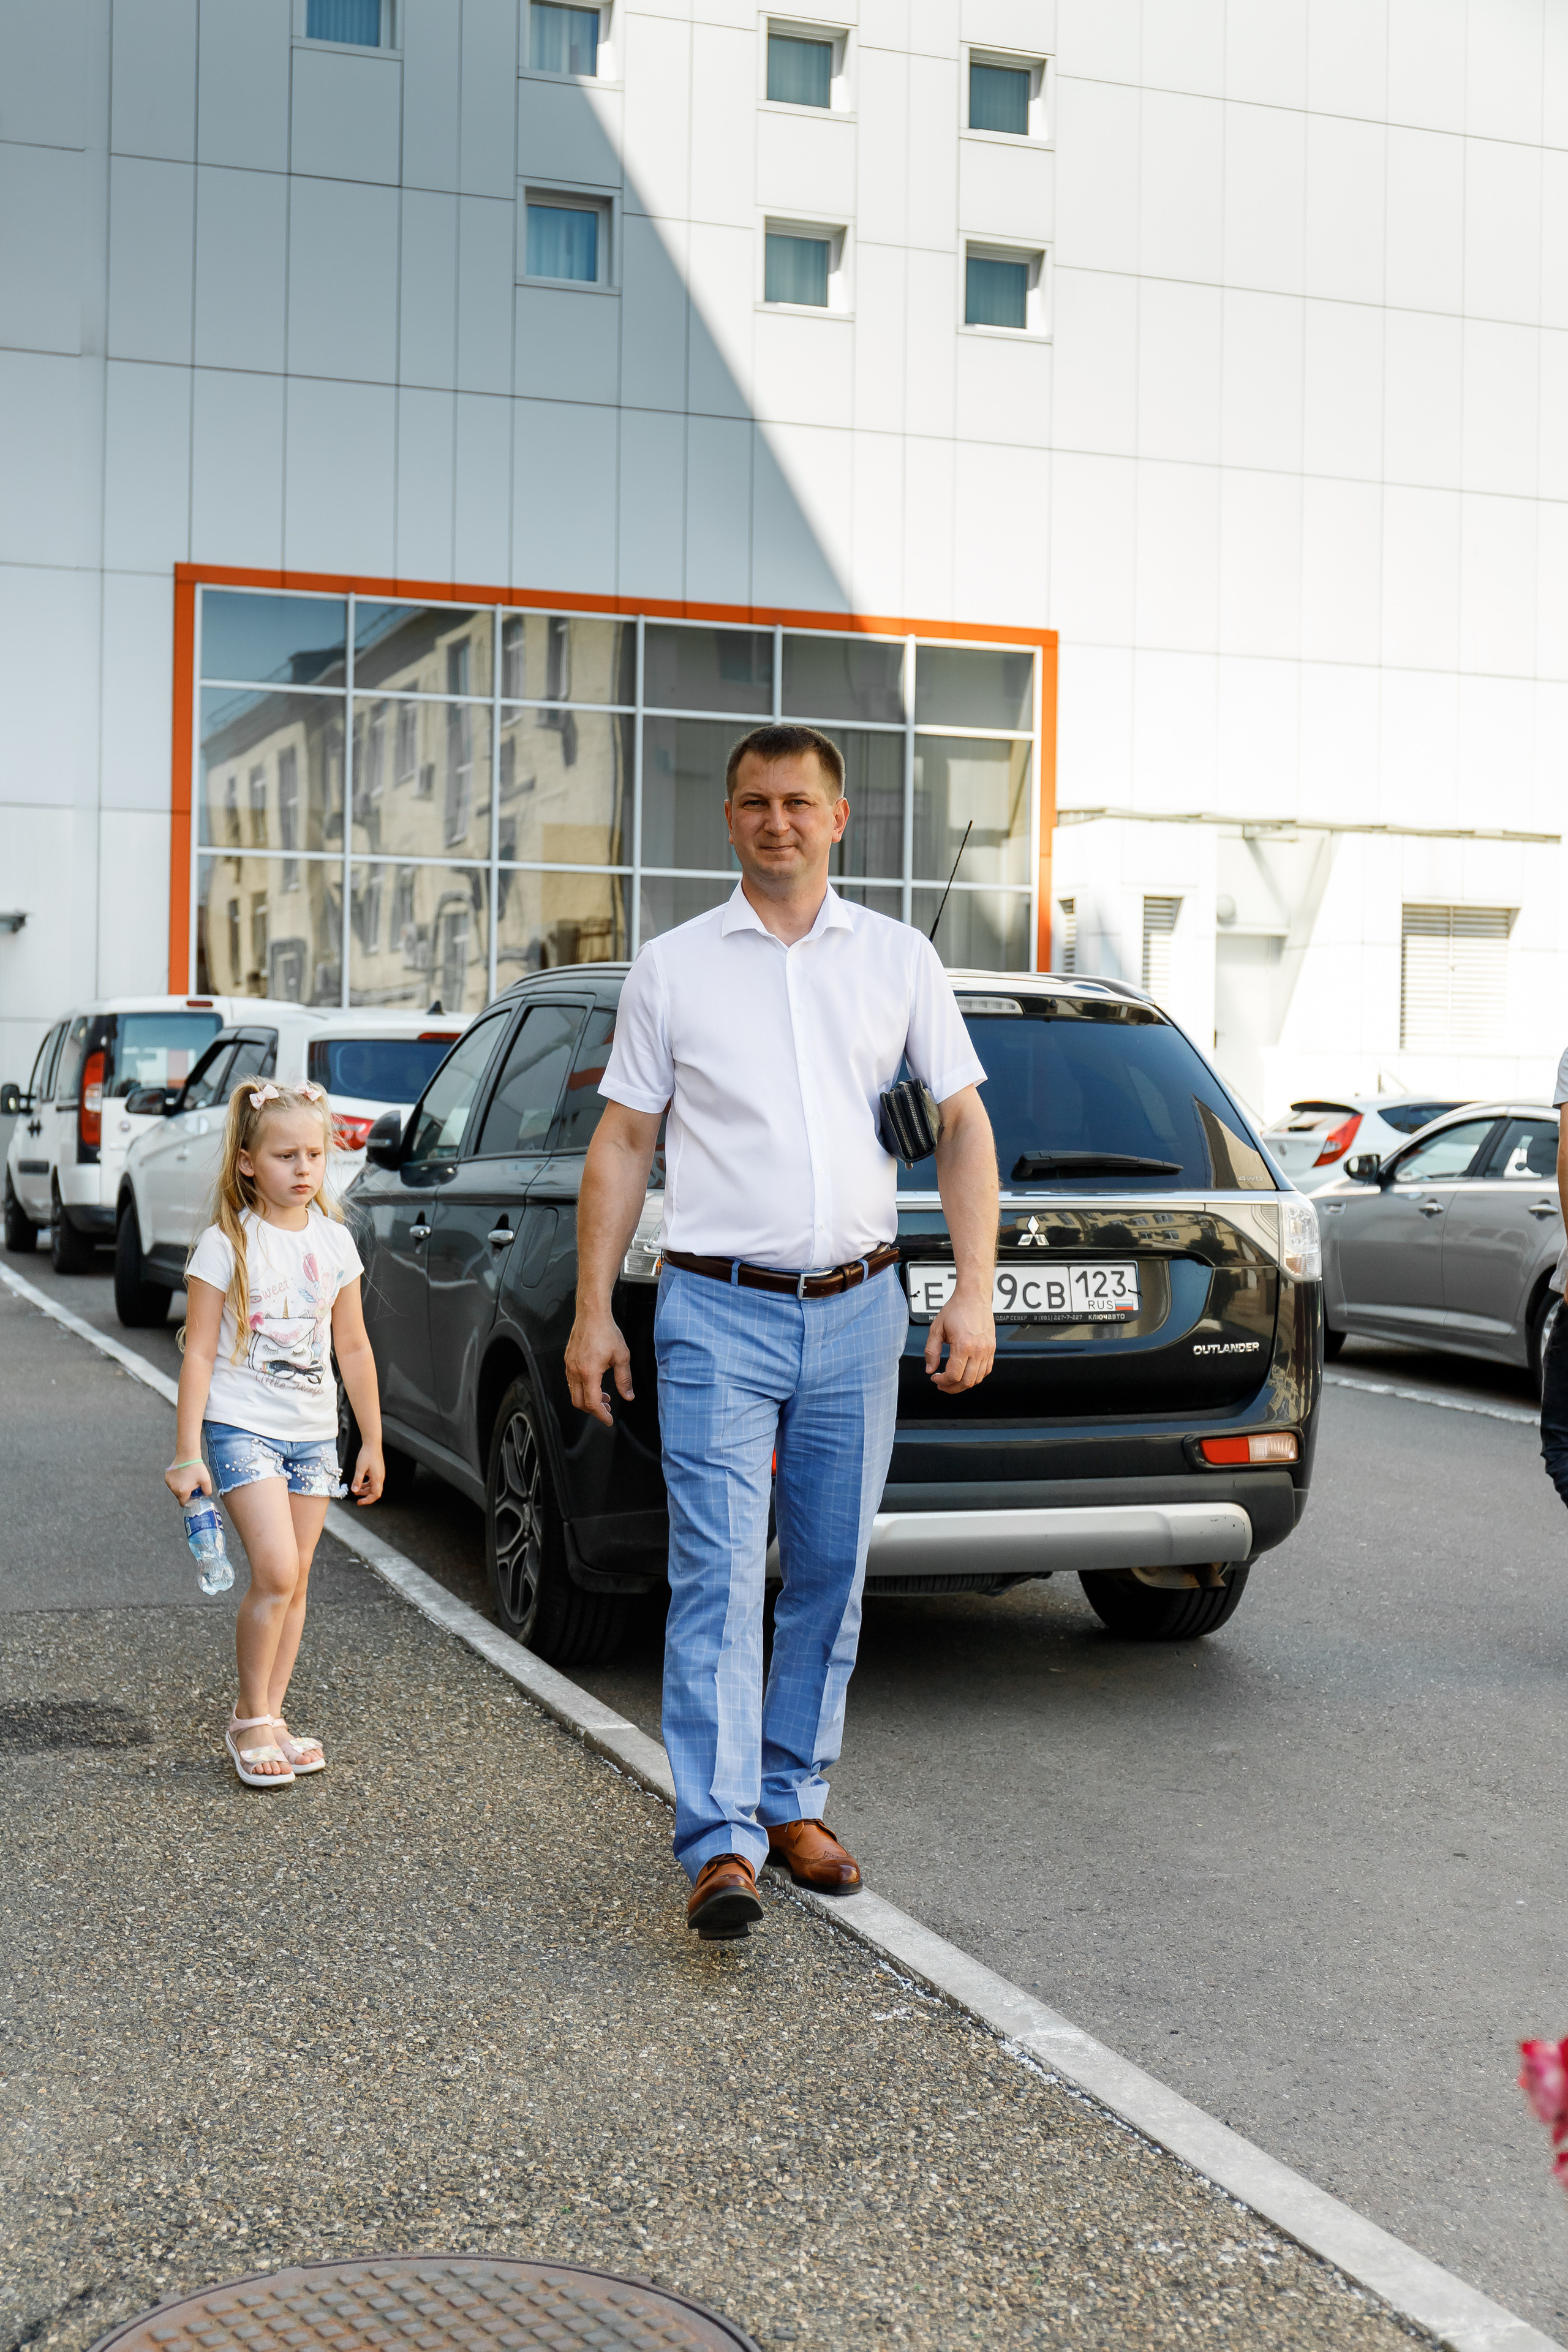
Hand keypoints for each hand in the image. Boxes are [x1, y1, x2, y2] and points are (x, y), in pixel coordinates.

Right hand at [165, 1460, 211, 1503]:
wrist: (187, 1455)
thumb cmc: (197, 1468)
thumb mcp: (206, 1480)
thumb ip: (207, 1491)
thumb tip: (204, 1496)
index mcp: (182, 1491)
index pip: (184, 1503)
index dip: (189, 1501)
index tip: (193, 1495)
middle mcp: (173, 1489)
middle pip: (180, 1497)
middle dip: (186, 1493)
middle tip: (192, 1485)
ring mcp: (169, 1483)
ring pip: (175, 1490)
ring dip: (181, 1488)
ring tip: (188, 1478)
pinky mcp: (167, 1478)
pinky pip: (172, 1484)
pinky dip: (177, 1482)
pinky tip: (183, 1475)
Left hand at [351, 1445, 384, 1505]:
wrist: (372, 1444)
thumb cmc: (367, 1454)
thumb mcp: (360, 1468)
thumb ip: (357, 1480)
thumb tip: (354, 1490)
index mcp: (377, 1478)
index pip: (375, 1495)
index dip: (368, 1500)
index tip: (360, 1502)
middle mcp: (380, 1477)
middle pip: (375, 1492)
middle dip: (366, 1496)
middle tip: (357, 1499)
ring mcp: (379, 1474)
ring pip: (374, 1487)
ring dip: (365, 1490)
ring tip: (356, 1490)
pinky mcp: (377, 1471)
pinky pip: (373, 1481)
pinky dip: (367, 1484)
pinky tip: (360, 1483)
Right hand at [565, 1305, 632, 1425]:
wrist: (591, 1314)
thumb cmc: (606, 1332)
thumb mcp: (622, 1357)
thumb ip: (624, 1379)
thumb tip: (628, 1396)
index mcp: (589, 1373)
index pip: (592, 1403)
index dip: (601, 1415)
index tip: (609, 1420)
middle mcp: (575, 1372)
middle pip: (579, 1403)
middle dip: (593, 1410)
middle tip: (607, 1409)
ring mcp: (569, 1366)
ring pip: (573, 1393)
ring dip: (587, 1400)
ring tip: (603, 1397)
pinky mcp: (568, 1361)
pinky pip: (571, 1382)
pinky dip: (582, 1389)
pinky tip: (594, 1384)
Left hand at [924, 1286, 995, 1392]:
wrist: (974, 1297)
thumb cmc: (956, 1309)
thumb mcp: (936, 1329)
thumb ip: (931, 1351)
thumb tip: (930, 1369)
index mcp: (963, 1345)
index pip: (953, 1375)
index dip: (942, 1381)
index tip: (935, 1378)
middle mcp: (978, 1350)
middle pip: (967, 1381)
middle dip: (952, 1387)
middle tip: (942, 1384)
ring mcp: (988, 1350)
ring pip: (978, 1379)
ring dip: (964, 1384)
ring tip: (952, 1381)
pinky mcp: (992, 1348)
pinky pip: (986, 1370)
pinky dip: (976, 1376)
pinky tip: (965, 1373)